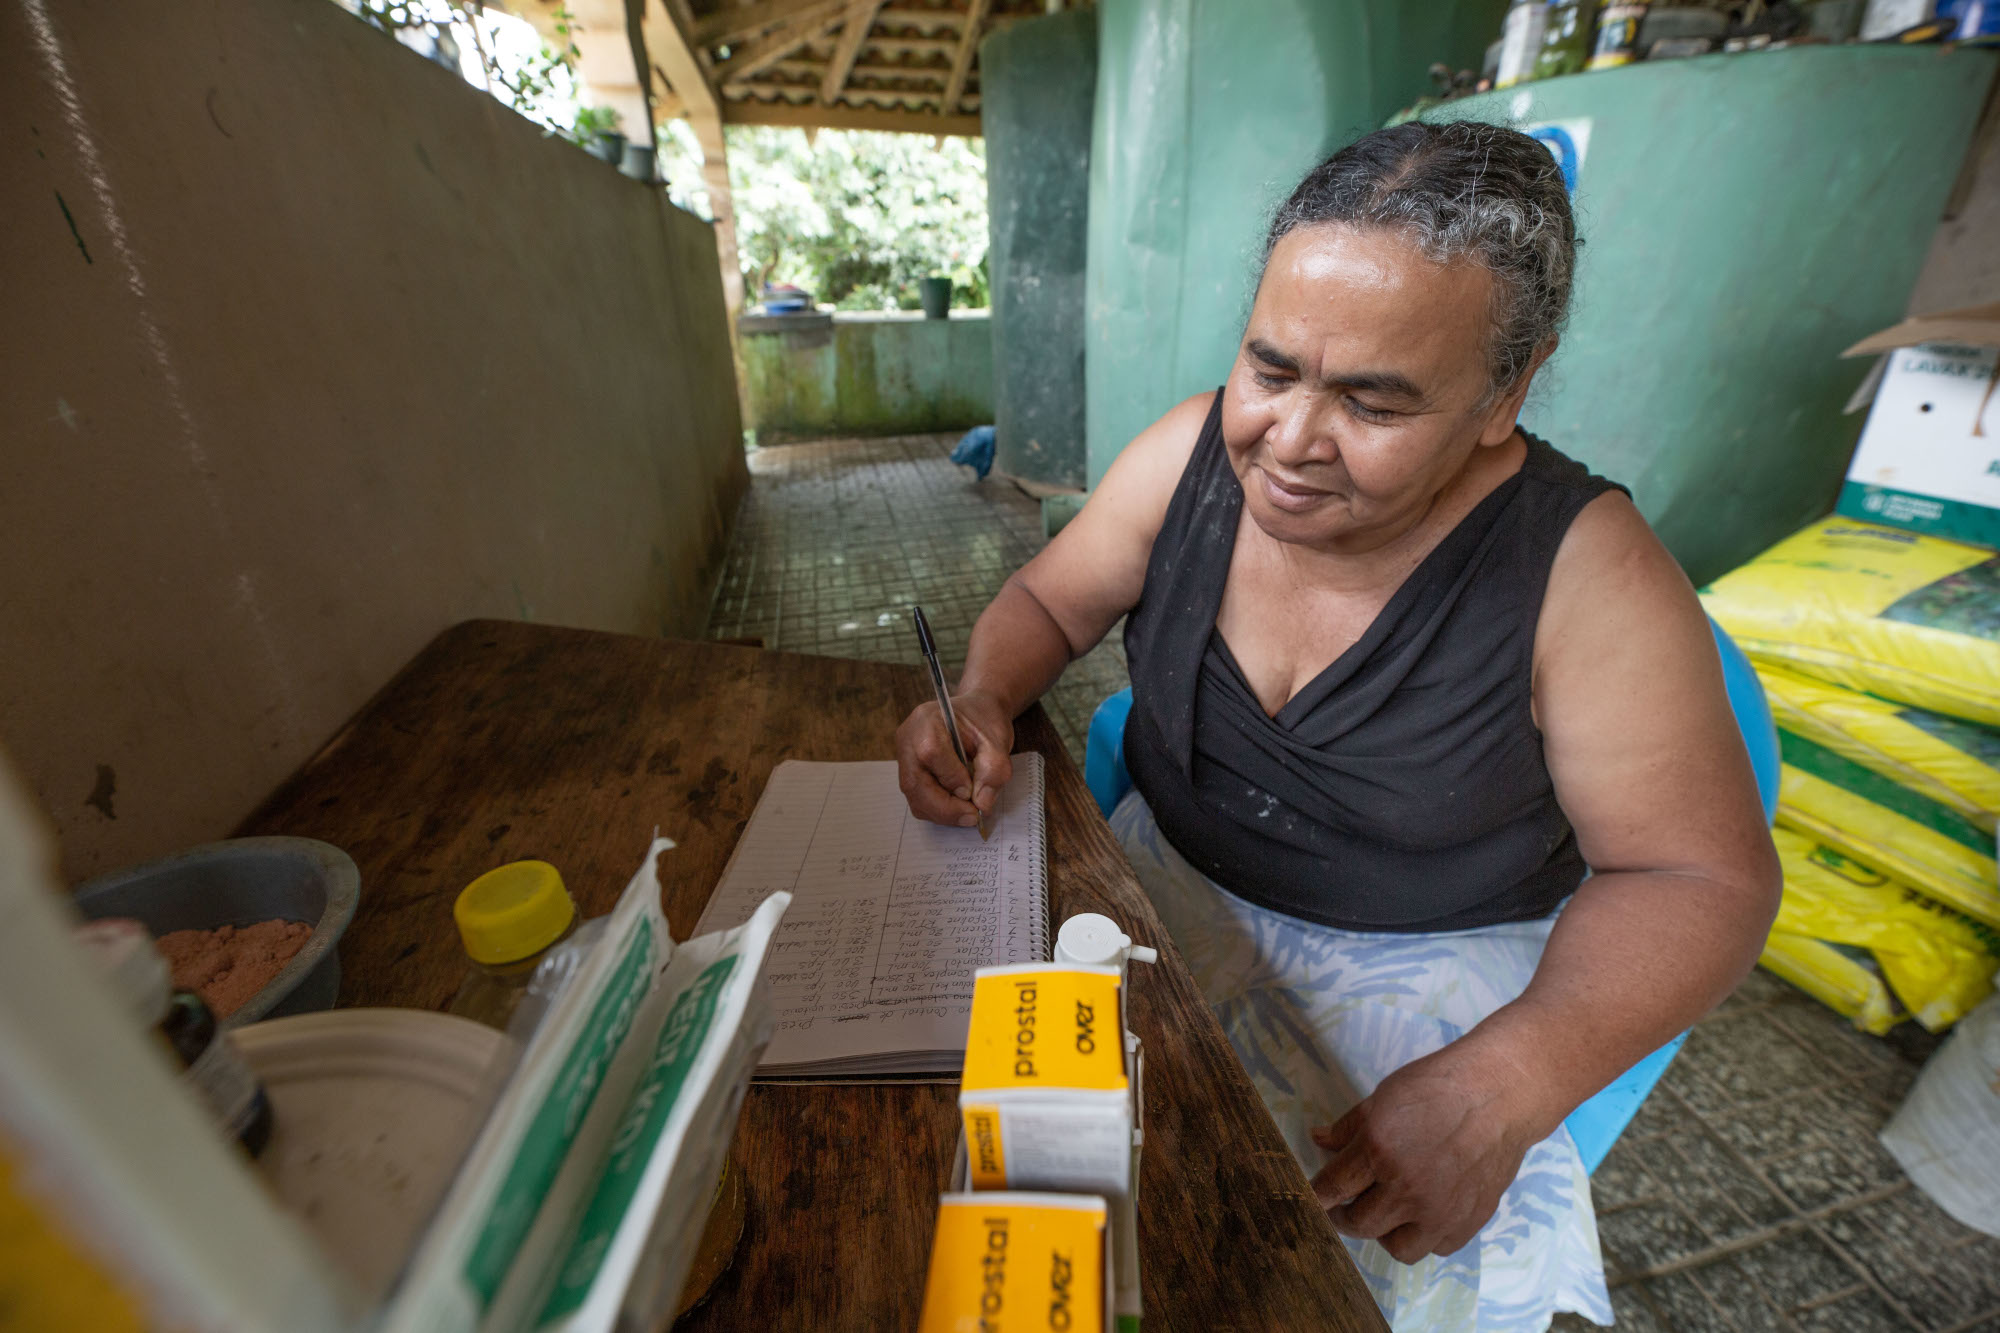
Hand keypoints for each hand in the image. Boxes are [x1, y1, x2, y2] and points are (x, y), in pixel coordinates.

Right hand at [895, 690, 1013, 826]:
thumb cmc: (984, 720)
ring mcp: (903, 755)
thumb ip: (994, 770)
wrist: (975, 712)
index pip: (931, 753)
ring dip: (942, 812)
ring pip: (914, 796)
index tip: (973, 792)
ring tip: (968, 812)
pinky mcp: (907, 771)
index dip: (951, 778)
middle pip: (915, 782)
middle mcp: (908, 737)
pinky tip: (957, 805)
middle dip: (945, 807)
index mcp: (928, 719)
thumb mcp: (998, 741)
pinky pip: (917, 798)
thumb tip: (981, 804)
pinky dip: (938, 808)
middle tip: (972, 816)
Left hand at [1308, 1037, 1552, 1263]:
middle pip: (1359, 1224)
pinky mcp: (1468, 1221)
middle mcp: (1407, 1188)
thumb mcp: (1382, 1097)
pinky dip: (1425, 1234)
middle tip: (1349, 1202)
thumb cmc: (1439, 1088)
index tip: (1314, 1199)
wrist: (1500, 1095)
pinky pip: (1436, 1247)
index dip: (1317, 1196)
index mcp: (1379, 1151)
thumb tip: (1318, 1142)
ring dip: (1386, 1232)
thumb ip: (1348, 1127)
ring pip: (1397, 1248)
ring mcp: (1440, 1211)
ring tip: (1389, 1209)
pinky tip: (1424, 1210)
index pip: (1332, 1189)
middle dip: (1346, 1215)